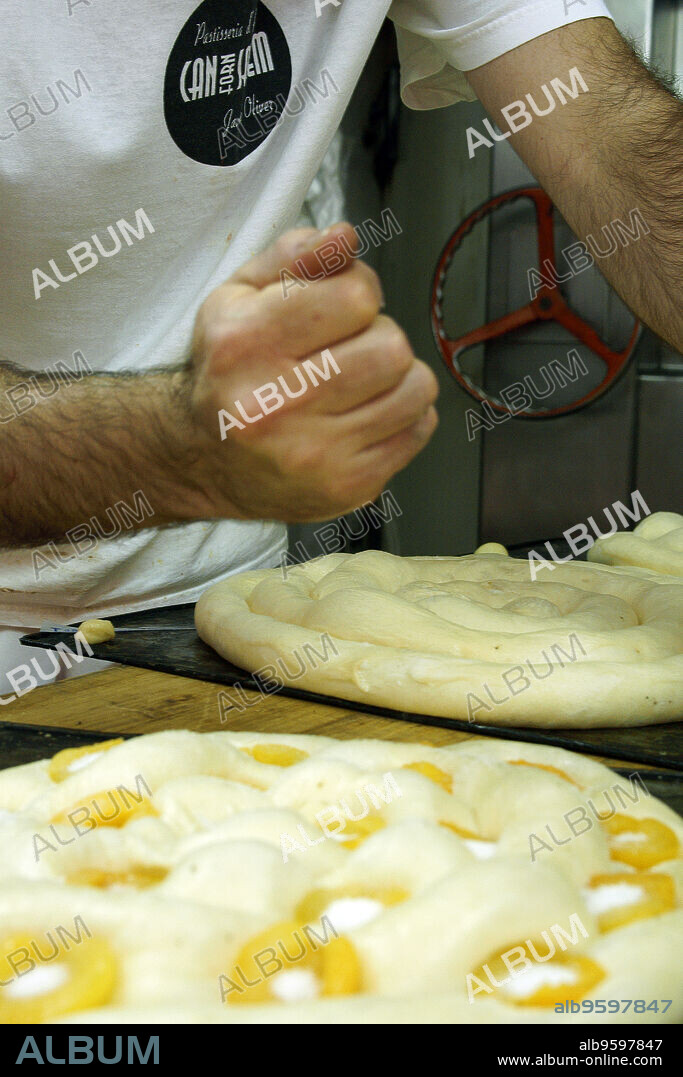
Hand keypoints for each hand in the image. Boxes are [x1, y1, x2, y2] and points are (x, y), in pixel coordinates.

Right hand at [188, 223, 438, 521]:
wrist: (201, 459)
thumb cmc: (226, 370)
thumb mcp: (237, 296)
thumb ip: (291, 256)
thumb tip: (345, 237)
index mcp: (246, 344)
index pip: (356, 296)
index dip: (360, 290)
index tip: (343, 305)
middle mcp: (276, 405)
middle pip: (390, 347)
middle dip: (378, 336)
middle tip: (349, 349)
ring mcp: (315, 454)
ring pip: (414, 390)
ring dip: (398, 376)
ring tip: (363, 381)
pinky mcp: (346, 487)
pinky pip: (417, 431)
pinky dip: (405, 415)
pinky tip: (368, 413)